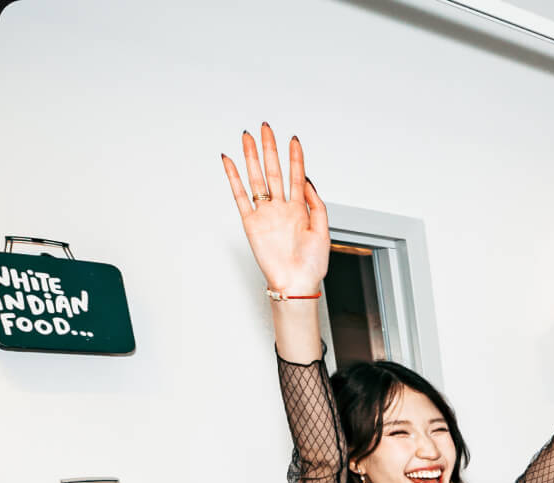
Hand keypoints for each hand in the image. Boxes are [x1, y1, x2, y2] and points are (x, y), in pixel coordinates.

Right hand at [220, 123, 329, 293]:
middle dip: (270, 149)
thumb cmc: (312, 264)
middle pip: (274, 171)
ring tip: (248, 138)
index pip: (297, 176)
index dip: (295, 157)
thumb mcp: (324, 232)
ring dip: (252, 157)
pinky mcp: (251, 222)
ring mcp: (266, 213)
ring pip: (257, 179)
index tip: (293, 139)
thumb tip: (308, 181)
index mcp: (301, 209)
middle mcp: (282, 208)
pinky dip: (234, 178)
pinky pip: (240, 196)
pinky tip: (230, 162)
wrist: (296, 283)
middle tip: (266, 128)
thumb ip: (317, 205)